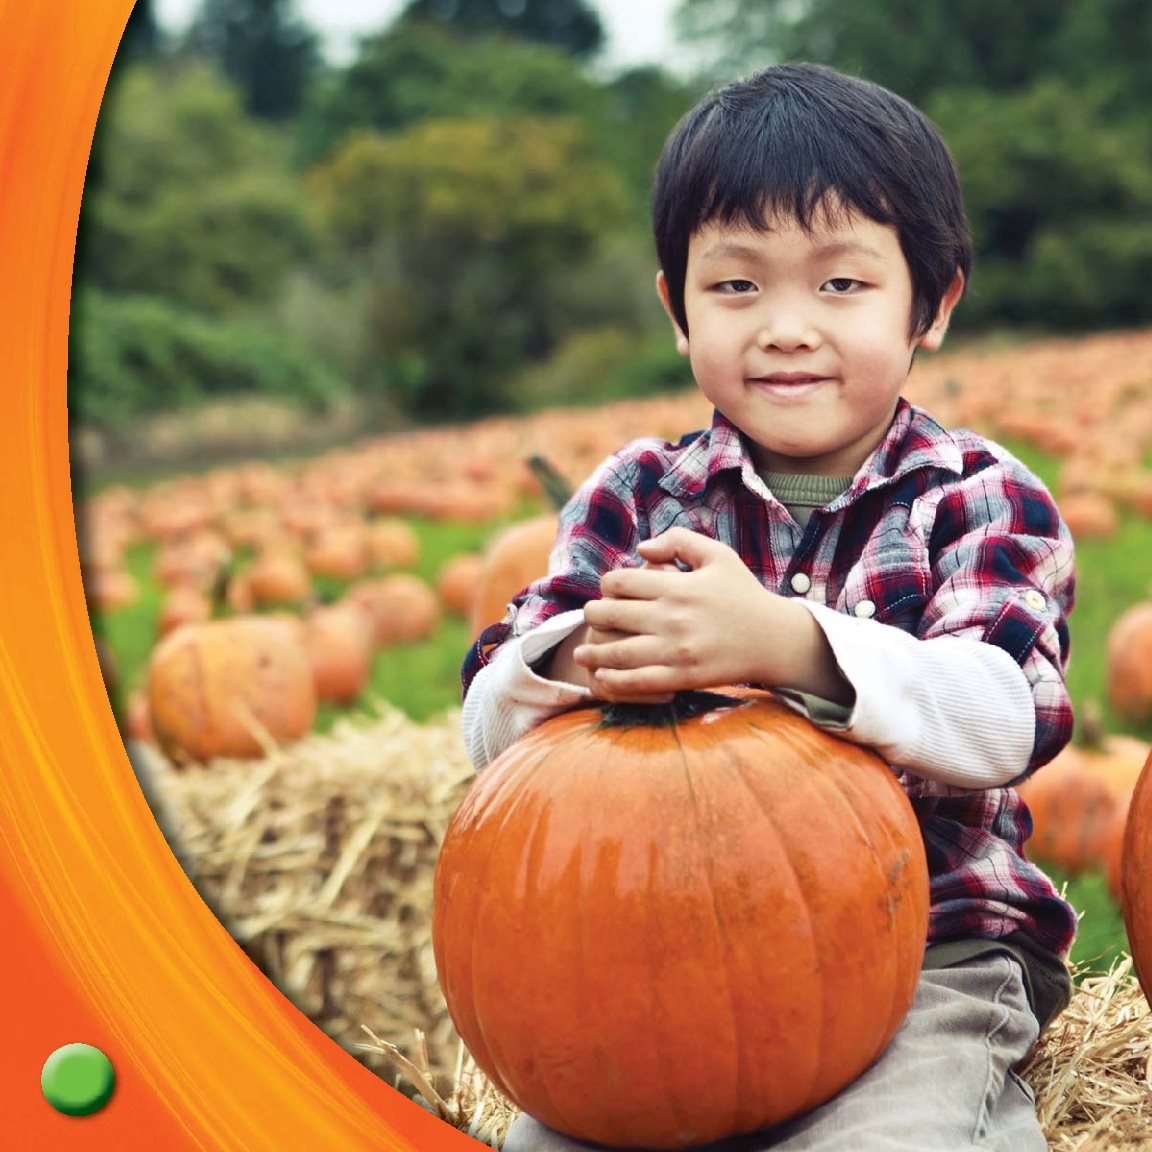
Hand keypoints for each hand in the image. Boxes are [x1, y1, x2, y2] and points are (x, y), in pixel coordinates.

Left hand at [576, 528, 781, 699]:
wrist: (774, 638)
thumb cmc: (742, 594)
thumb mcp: (717, 554)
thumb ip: (678, 540)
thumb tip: (641, 549)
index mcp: (676, 586)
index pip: (620, 582)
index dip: (606, 585)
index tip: (609, 591)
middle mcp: (672, 618)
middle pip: (610, 615)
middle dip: (593, 616)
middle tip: (591, 619)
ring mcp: (676, 650)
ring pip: (618, 652)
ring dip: (593, 653)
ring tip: (581, 654)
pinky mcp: (683, 676)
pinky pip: (639, 681)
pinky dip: (615, 681)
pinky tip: (602, 678)